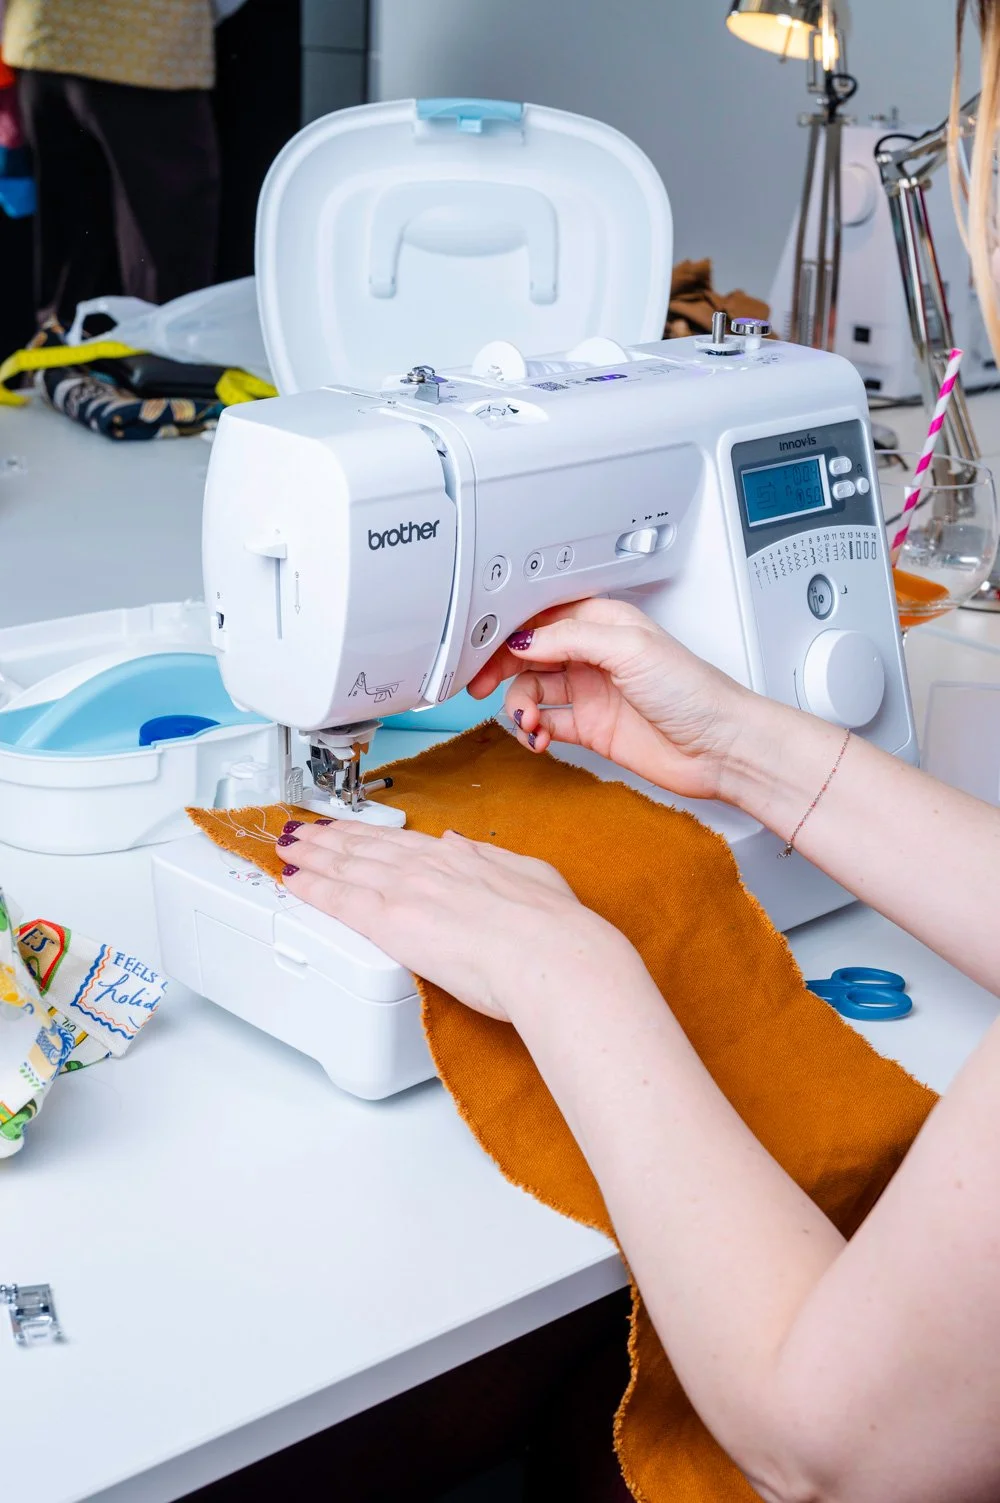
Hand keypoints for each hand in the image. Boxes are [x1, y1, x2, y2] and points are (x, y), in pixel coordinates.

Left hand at [281, 819, 631, 1020]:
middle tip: (302, 830)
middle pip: (363, 847)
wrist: (549, 953)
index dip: (366, 834)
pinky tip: (292, 880)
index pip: (398, 842)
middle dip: (328, 838)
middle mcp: (425, 866)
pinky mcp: (390, 922)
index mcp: (458, 857)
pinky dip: (310, 887)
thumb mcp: (527, 873)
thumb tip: (461, 844)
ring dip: (311, 854)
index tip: (347, 829)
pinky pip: (338, 900)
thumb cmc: (551, 928)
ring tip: (287, 846)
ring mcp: (405, 890)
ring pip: (344, 865)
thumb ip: (489, 858)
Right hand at [468, 598, 755, 801]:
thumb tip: (526, 639)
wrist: (720, 747)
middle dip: (502, 669)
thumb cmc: (694, 691)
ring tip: (528, 722)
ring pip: (533, 691)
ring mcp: (592, 692)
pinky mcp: (592, 728)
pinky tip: (538, 736)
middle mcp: (594, 655)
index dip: (509, 632)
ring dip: (520, 706)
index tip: (483, 648)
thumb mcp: (629, 648)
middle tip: (480, 685)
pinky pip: (547, 723)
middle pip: (530, 655)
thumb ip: (571, 639)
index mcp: (603, 624)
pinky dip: (534, 730)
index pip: (542, 619)